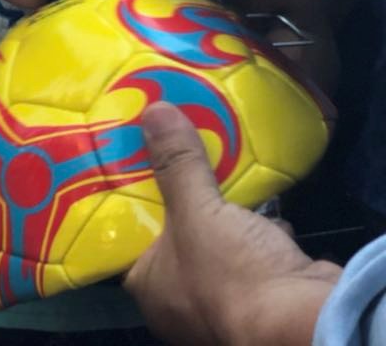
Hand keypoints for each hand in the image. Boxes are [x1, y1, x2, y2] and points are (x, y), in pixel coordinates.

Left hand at [123, 103, 340, 344]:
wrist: (305, 320)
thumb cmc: (231, 273)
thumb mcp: (195, 210)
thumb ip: (176, 164)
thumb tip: (154, 111)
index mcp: (148, 284)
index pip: (127, 236)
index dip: (131, 200)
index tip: (134, 161)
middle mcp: (179, 298)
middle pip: (175, 234)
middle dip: (183, 200)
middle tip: (176, 153)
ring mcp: (223, 298)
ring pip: (217, 242)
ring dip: (224, 214)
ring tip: (217, 168)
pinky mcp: (264, 295)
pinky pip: (253, 252)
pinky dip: (258, 230)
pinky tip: (260, 204)